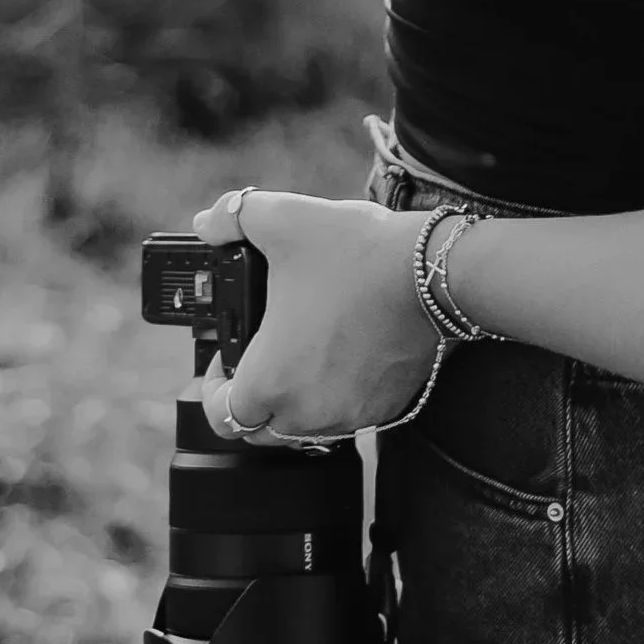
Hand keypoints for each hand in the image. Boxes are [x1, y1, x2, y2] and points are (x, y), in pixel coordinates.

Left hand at [191, 186, 446, 447]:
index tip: (226, 360)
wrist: (436, 270)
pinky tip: (346, 349)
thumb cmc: (358, 253)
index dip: (214, 387)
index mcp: (271, 383)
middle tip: (264, 350)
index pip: (222, 416)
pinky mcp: (387, 408)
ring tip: (306, 344)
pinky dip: (338, 392)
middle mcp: (307, 414)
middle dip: (254, 393)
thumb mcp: (287, 220)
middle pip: (262, 426)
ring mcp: (351, 416)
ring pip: (306, 424)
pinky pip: (347, 414)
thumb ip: (234, 217)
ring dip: (297, 396)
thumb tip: (207, 223)